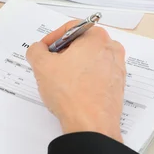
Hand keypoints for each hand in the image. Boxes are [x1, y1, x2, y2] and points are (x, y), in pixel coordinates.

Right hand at [26, 21, 126, 141]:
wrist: (91, 125)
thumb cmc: (71, 93)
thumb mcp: (41, 65)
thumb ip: (36, 50)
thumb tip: (38, 50)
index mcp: (97, 38)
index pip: (70, 28)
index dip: (52, 38)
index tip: (44, 49)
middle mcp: (112, 50)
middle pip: (81, 43)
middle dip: (64, 51)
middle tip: (50, 63)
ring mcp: (117, 69)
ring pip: (89, 59)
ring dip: (73, 65)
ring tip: (59, 79)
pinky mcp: (116, 86)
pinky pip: (97, 75)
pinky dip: (84, 78)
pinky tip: (71, 90)